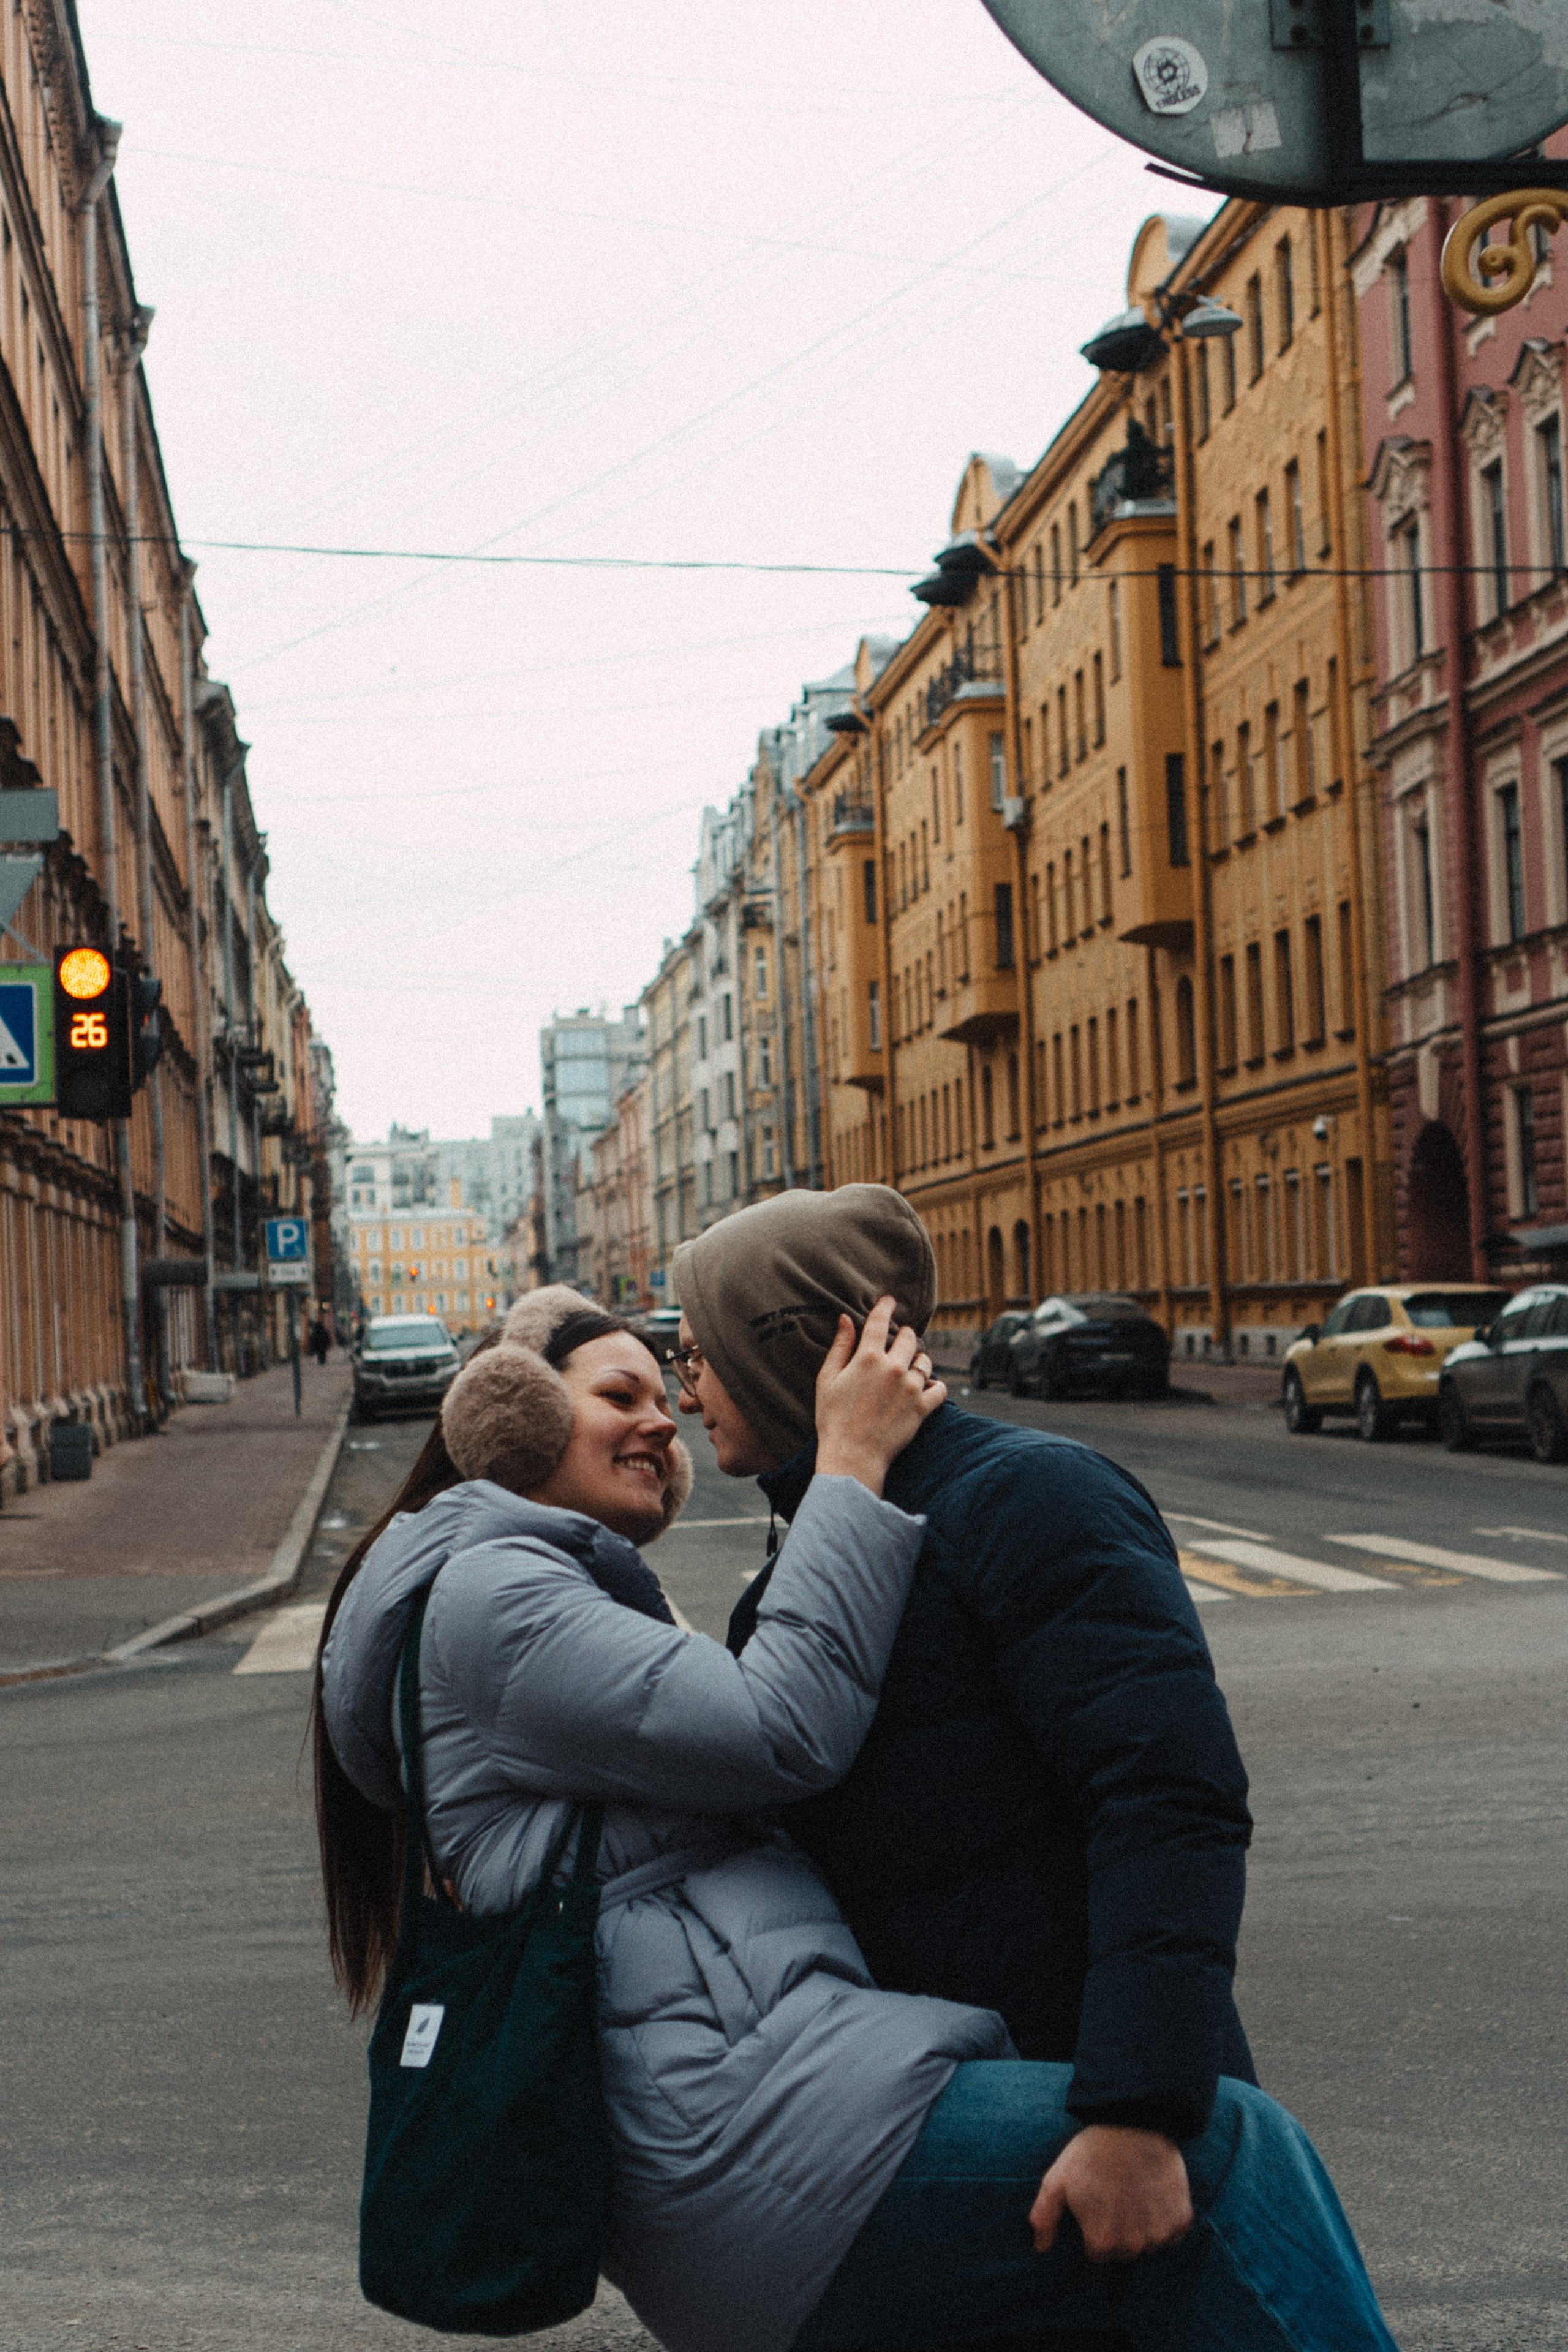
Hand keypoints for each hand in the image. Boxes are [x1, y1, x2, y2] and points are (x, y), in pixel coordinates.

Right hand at [814, 1296, 945, 1495]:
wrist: (852, 1455)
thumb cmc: (833, 1418)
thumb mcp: (827, 1379)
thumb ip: (840, 1347)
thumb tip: (846, 1319)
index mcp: (868, 1358)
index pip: (880, 1322)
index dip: (885, 1307)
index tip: (889, 1300)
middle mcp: (893, 1368)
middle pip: (909, 1337)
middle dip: (904, 1336)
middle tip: (897, 1343)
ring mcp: (910, 1388)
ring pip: (925, 1360)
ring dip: (918, 1360)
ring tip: (908, 1369)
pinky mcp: (922, 1408)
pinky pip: (939, 1388)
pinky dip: (934, 1386)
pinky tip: (924, 1388)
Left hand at [1029, 2126, 1193, 2263]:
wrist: (1134, 2121)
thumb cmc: (1091, 2151)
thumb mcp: (1057, 2179)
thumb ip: (1044, 2217)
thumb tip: (1040, 2247)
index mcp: (1101, 2241)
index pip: (1098, 2253)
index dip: (1095, 2229)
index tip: (1097, 2204)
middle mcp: (1133, 2245)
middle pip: (1124, 2251)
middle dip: (1119, 2231)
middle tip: (1117, 2196)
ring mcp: (1160, 2234)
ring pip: (1150, 2243)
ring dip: (1144, 2226)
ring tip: (1136, 2192)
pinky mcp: (1181, 2219)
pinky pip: (1174, 2233)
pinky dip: (1166, 2218)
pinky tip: (1155, 2193)